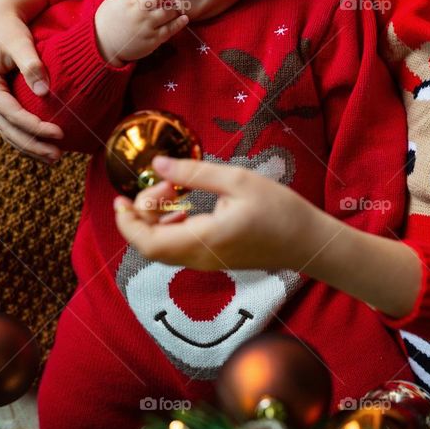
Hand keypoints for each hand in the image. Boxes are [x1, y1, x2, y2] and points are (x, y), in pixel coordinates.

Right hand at [0, 0, 64, 163]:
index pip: (12, 114)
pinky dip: (28, 138)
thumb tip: (44, 92)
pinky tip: (45, 146)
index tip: (60, 133)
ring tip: (55, 158)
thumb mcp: (19, 42)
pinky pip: (13, 126)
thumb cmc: (9, 28)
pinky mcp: (1, 102)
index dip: (35, 127)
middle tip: (58, 156)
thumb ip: (31, 64)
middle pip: (9, 131)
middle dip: (34, 145)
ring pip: (9, 133)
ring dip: (31, 147)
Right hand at [94, 0, 189, 64]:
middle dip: (172, 1)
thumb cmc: (108, 18)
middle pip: (167, 5)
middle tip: (171, 1)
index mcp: (134, 4)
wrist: (101, 43)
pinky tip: (183, 19)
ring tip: (177, 9)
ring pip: (170, 17)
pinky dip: (178, 24)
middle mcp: (143, 17)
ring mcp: (148, 30)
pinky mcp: (152, 42)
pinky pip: (169, 32)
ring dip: (177, 11)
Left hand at [112, 156, 324, 271]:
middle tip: (164, 184)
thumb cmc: (279, 209)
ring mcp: (206, 263)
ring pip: (162, 248)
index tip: (120, 198)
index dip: (126, 222)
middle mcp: (199, 258)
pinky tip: (184, 207)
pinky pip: (178, 249)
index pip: (147, 242)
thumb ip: (194, 173)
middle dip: (142, 214)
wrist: (309, 242)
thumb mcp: (237, 180)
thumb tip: (157, 165)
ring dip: (156, 219)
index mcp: (203, 240)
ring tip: (175, 191)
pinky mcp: (213, 260)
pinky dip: (170, 227)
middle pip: (149, 247)